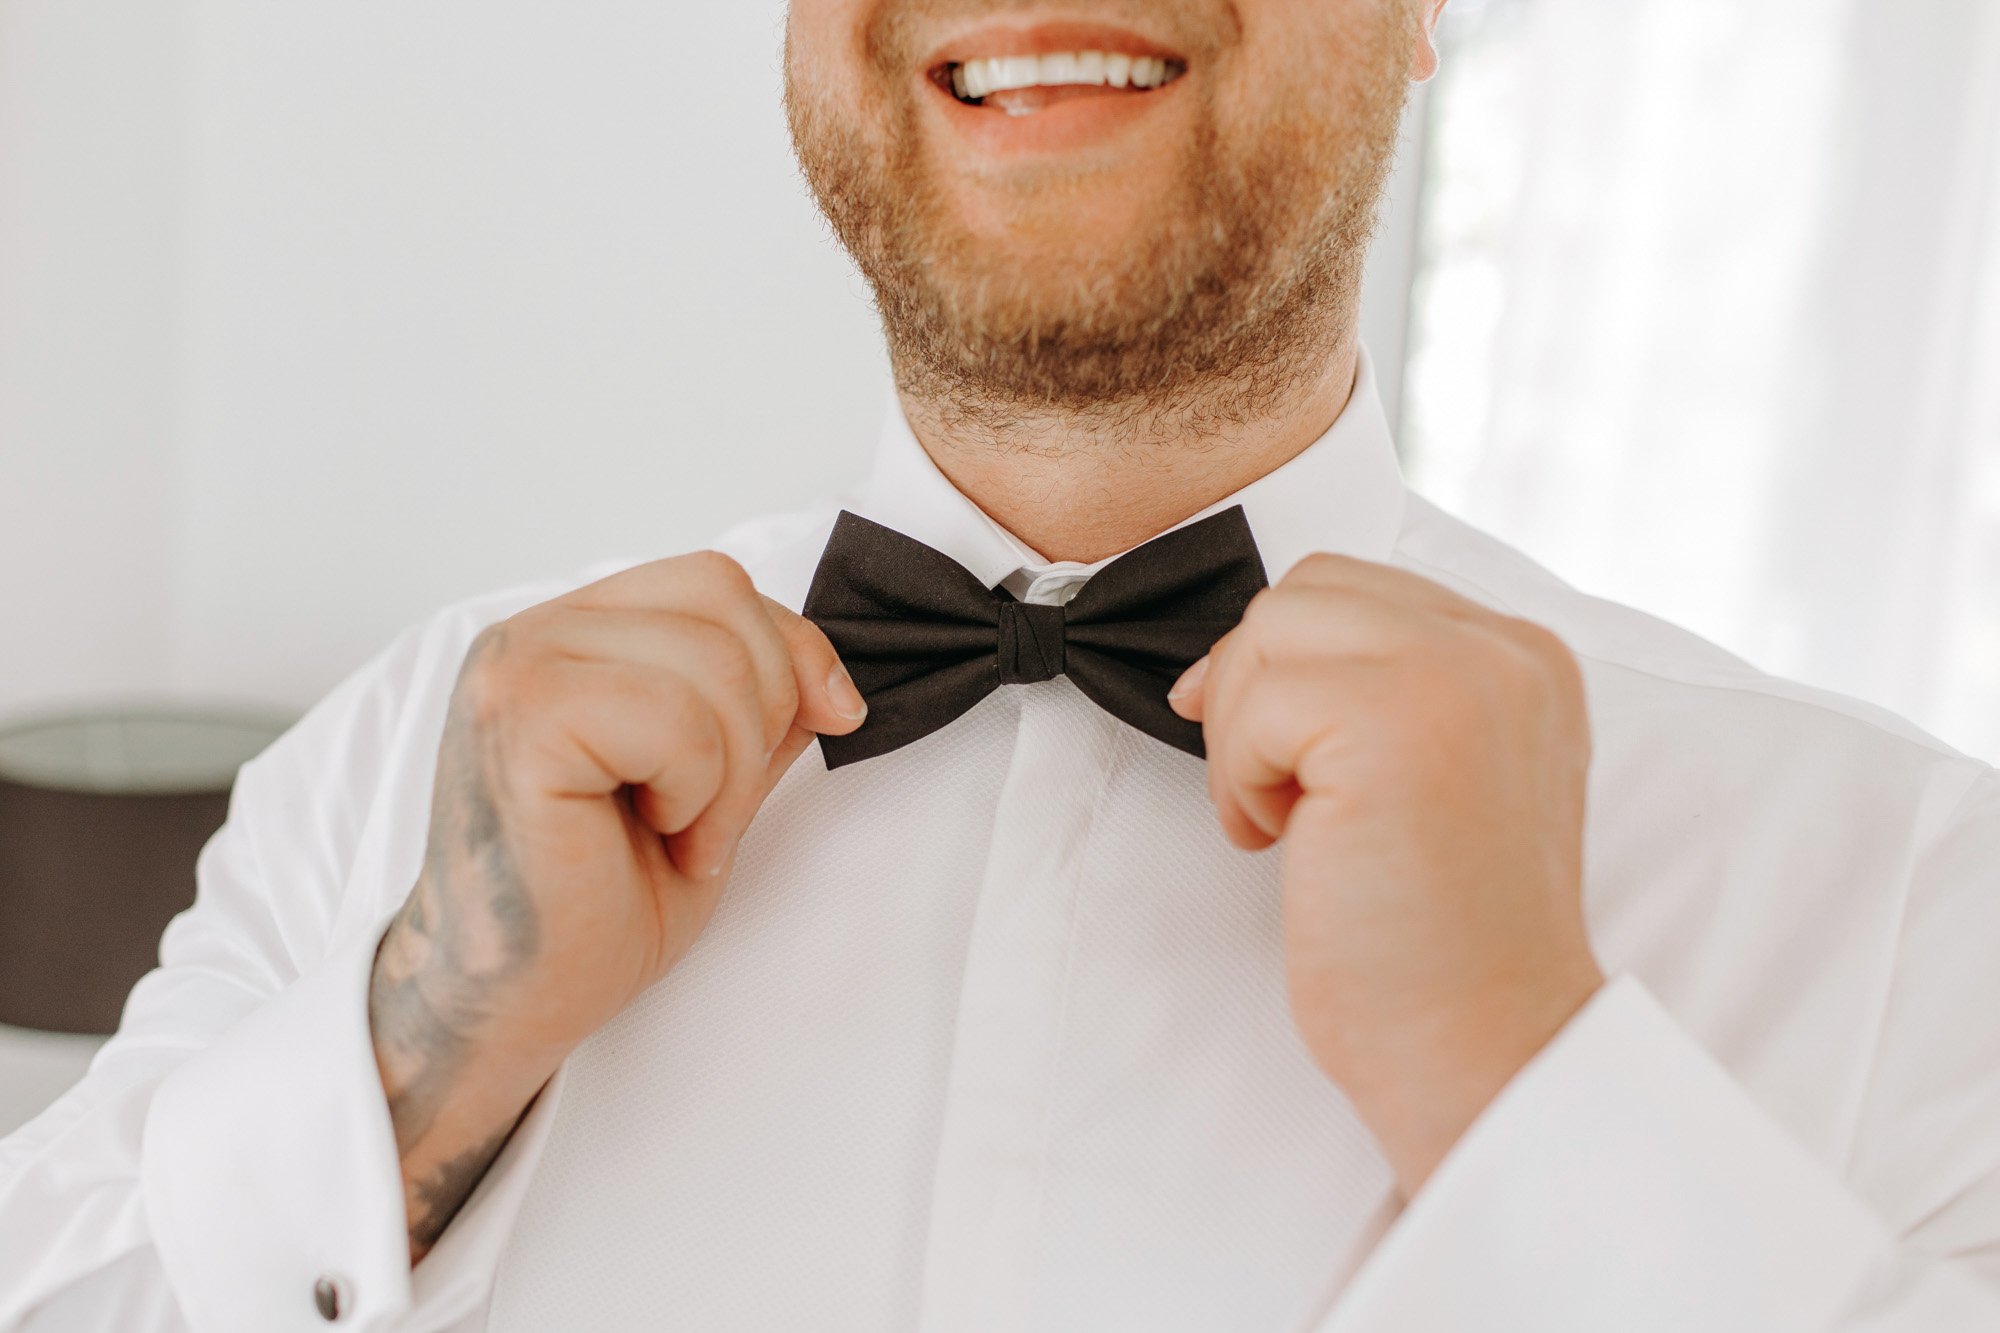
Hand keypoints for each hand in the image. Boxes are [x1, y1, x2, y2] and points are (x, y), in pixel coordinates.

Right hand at [368, 550, 866, 1261]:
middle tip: (716, 816)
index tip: (827, 725)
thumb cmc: (597, 900)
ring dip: (733, 770)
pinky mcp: (519, 723)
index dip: (794, 649)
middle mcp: (534, 634)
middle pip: (726, 600)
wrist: (513, 998)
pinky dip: (697, 790)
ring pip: (715, 660)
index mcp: (574, 632)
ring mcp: (518, 670)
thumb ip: (757, 713)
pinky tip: (656, 834)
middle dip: (767, 717)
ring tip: (683, 833)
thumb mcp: (712, 786)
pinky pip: (674, 719)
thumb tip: (832, 681)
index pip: (718, 581)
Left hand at [1167, 553, 1605, 1198]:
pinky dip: (1240, 778)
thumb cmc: (1440, 939)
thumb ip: (1365, 698)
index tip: (1278, 762)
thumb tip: (1212, 667)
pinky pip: (1255, 703)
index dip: (1286, 667)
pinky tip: (1285, 846)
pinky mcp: (1393, 722)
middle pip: (1307, 589)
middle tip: (1275, 796)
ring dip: (1244, 732)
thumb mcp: (1428, 780)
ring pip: (1272, 626)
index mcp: (1525, 658)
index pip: (1358, 589)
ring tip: (1285, 825)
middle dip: (1256, 687)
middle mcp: (1505, 650)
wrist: (1488, 1047)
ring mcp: (1455, 677)